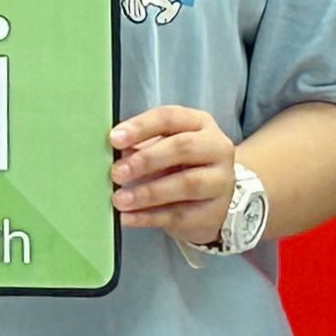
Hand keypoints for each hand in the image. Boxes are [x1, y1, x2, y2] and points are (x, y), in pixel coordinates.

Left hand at [113, 107, 236, 247]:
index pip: (170, 117)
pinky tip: (129, 217)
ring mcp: (220, 182)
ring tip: (120, 199)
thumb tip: (118, 153)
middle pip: (182, 148)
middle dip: (146, 160)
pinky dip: (150, 217)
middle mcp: (216, 149)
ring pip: (186, 184)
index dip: (141, 127)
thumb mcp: (164, 146)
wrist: (215, 199)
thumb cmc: (183, 164)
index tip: (114, 139)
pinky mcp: (215, 212)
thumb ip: (142, 146)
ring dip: (147, 193)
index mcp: (200, 123)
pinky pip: (181, 215)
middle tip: (117, 173)